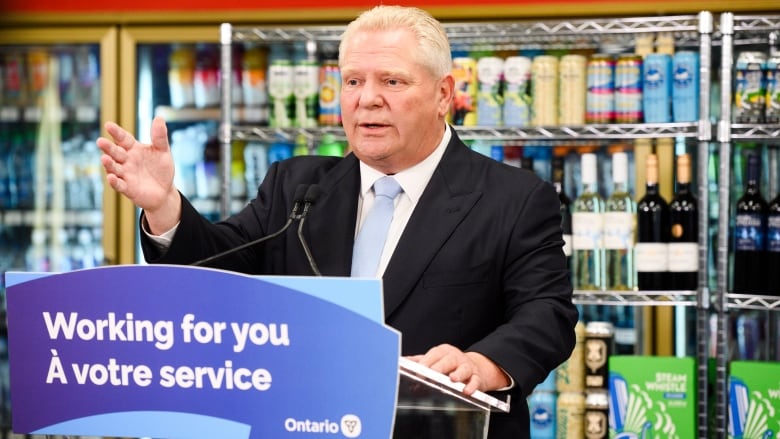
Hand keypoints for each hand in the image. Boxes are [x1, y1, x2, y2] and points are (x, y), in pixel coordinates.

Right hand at [97, 116, 180, 233]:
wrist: (165, 191)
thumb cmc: (161, 169)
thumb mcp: (163, 151)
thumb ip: (159, 136)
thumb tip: (159, 117)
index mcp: (133, 149)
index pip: (123, 139)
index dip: (116, 133)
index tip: (108, 125)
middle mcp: (126, 161)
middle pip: (115, 152)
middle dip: (108, 148)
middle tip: (100, 141)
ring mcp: (125, 174)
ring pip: (114, 168)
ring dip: (108, 164)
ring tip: (104, 158)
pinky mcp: (128, 188)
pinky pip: (119, 185)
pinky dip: (114, 182)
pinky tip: (111, 177)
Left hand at [407, 344, 509, 394]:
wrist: (475, 368)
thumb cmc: (450, 364)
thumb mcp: (435, 360)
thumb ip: (419, 361)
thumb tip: (401, 362)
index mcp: (443, 351)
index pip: (434, 355)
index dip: (426, 362)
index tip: (418, 371)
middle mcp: (455, 357)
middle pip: (447, 360)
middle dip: (439, 368)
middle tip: (430, 375)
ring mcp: (467, 366)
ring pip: (463, 369)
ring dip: (458, 374)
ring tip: (452, 379)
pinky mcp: (477, 376)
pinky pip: (475, 381)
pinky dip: (471, 386)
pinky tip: (466, 391)